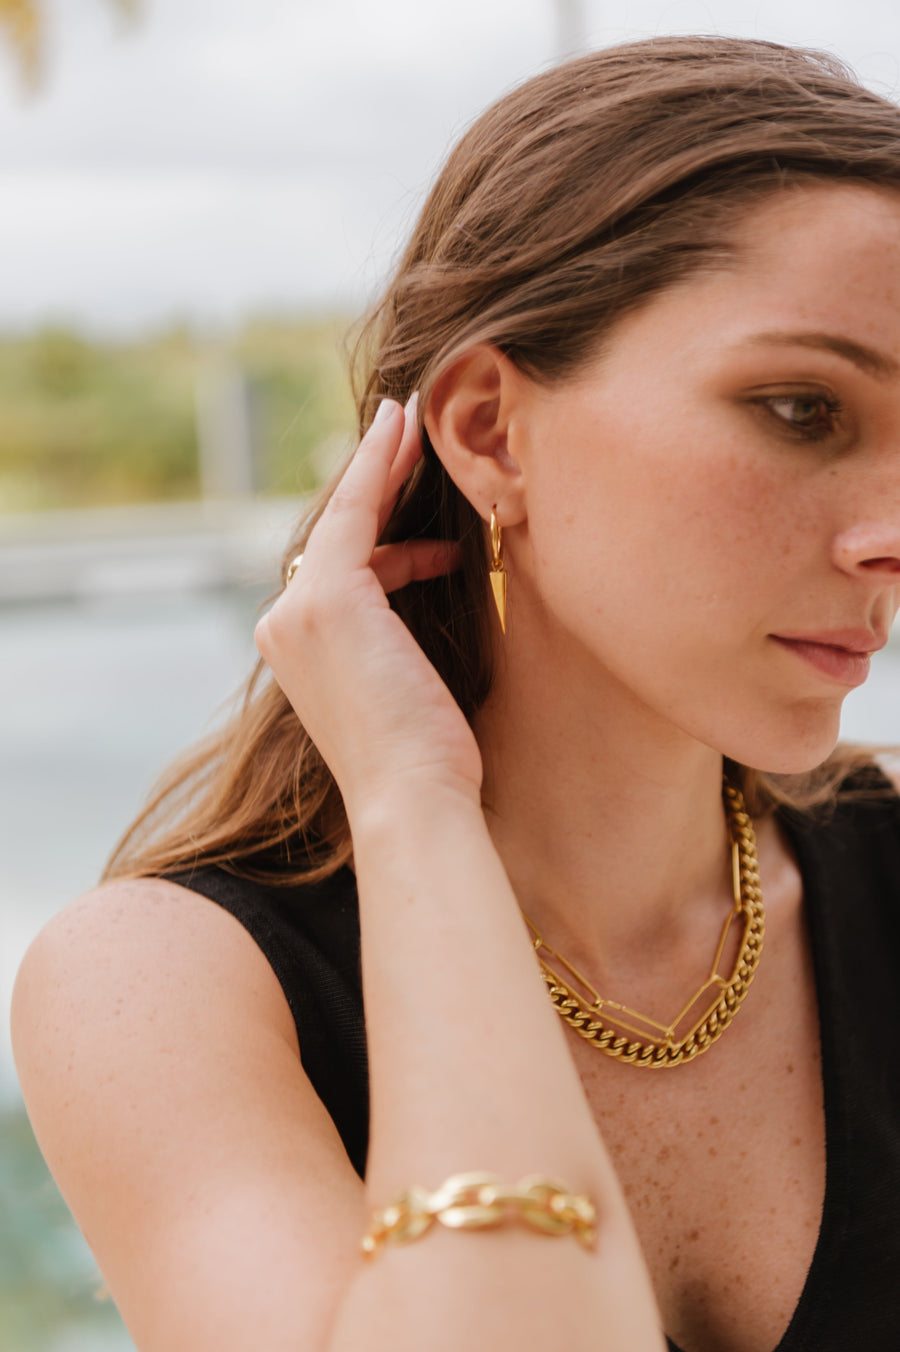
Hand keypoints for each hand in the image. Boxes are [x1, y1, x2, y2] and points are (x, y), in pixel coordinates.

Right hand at [255, 397, 483, 821]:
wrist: (412, 799)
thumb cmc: (425, 758)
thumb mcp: (406, 687)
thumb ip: (397, 638)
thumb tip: (430, 589)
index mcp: (299, 650)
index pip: (341, 571)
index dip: (376, 527)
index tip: (409, 497)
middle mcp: (283, 624)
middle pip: (337, 536)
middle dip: (375, 484)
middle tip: (408, 434)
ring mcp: (299, 610)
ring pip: (345, 517)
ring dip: (380, 465)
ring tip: (416, 428)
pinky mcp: (328, 597)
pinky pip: (357, 509)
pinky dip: (378, 463)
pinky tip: (404, 428)